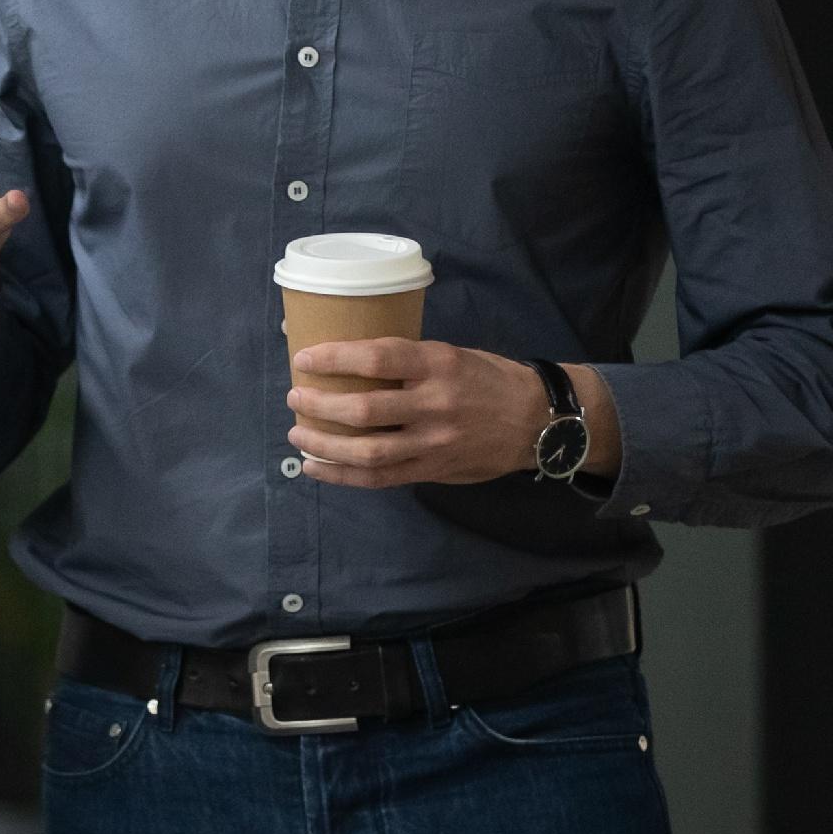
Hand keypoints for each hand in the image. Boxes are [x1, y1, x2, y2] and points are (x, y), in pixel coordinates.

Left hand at [289, 341, 616, 490]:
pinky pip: (380, 478)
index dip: (335, 358)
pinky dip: (342, 475)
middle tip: (295, 398)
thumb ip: (410, 363)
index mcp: (439, 365)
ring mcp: (434, 443)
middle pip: (365, 409)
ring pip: (368, 451)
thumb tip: (353, 364)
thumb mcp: (453, 355)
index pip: (378, 357)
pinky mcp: (432, 470)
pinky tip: (316, 467)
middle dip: (321, 405)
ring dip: (325, 445)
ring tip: (298, 436)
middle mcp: (435, 404)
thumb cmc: (489, 379)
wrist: (536, 421)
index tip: (305, 359)